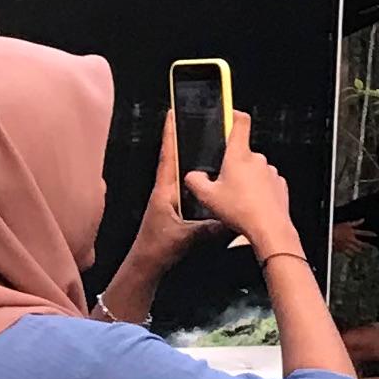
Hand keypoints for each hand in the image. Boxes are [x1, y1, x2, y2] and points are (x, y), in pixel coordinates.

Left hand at [118, 112, 215, 287]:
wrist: (145, 265)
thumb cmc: (158, 248)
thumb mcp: (186, 237)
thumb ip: (209, 228)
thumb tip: (233, 219)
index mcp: (165, 190)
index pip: (168, 155)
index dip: (170, 133)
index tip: (173, 112)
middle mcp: (166, 190)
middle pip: (175, 158)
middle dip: (183, 138)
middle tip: (195, 120)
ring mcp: (169, 199)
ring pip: (182, 171)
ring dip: (190, 156)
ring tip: (206, 142)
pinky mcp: (174, 208)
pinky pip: (187, 186)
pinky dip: (196, 177)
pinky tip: (208, 176)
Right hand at [187, 122, 302, 267]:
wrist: (269, 228)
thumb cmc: (241, 211)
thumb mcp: (208, 197)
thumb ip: (195, 182)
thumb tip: (193, 176)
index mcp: (239, 155)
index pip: (240, 122)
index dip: (233, 114)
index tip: (228, 113)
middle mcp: (257, 159)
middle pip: (241, 153)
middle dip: (231, 165)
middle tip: (222, 183)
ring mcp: (270, 172)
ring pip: (253, 170)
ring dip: (245, 179)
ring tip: (236, 199)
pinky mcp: (279, 185)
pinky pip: (264, 183)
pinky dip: (257, 190)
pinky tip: (249, 205)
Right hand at [331, 215, 368, 253]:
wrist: (328, 234)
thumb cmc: (336, 228)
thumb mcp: (347, 223)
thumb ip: (356, 222)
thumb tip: (363, 219)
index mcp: (352, 232)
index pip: (363, 233)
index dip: (370, 234)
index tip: (375, 235)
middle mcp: (350, 239)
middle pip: (360, 243)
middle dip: (366, 245)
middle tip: (371, 246)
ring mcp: (347, 245)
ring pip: (355, 249)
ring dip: (359, 251)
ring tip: (363, 252)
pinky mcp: (342, 249)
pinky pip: (348, 253)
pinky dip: (351, 255)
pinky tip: (353, 256)